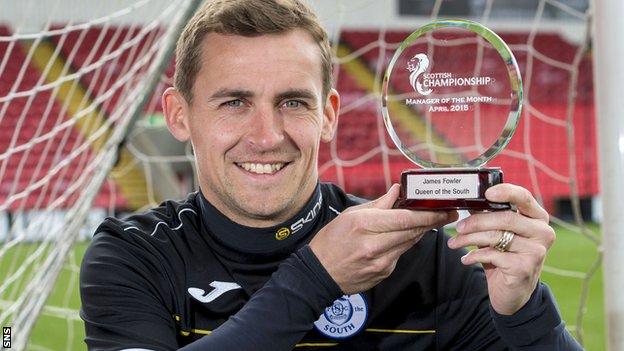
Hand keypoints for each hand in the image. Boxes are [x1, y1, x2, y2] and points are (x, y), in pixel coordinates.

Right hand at [310, 184, 456, 294]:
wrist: (318, 274)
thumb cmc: (331, 241)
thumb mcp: (350, 215)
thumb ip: (378, 204)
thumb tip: (397, 191)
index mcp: (364, 225)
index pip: (405, 219)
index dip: (428, 214)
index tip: (444, 209)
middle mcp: (374, 245)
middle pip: (413, 232)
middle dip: (433, 222)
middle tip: (448, 214)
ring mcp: (380, 262)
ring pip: (409, 243)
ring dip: (421, 232)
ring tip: (432, 222)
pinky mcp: (383, 273)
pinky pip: (400, 254)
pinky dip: (404, 244)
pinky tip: (402, 237)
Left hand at [447, 183, 555, 314]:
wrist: (513, 293)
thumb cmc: (504, 256)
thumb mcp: (499, 234)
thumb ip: (490, 217)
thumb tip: (469, 202)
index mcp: (538, 218)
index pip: (524, 197)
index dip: (506, 192)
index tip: (486, 193)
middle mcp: (542, 232)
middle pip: (505, 218)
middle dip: (477, 222)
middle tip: (458, 227)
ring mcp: (536, 251)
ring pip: (496, 236)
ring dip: (469, 239)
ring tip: (454, 243)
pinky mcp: (525, 267)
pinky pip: (493, 255)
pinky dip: (475, 255)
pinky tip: (466, 259)